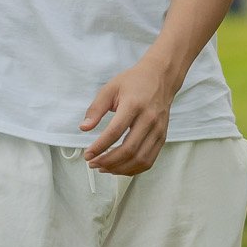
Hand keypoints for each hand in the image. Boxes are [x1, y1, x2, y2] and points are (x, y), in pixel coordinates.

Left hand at [80, 55, 182, 175]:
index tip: (87, 154)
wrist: (160, 77)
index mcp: (134, 105)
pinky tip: (119, 168)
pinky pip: (149, 160)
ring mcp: (158, 130)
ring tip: (103, 168)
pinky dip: (134, 169)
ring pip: (140, 159)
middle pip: (129, 150)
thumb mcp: (110, 88)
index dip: (100, 147)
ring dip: (120, 168)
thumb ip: (96, 108)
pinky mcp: (163, 138)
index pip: (115, 132)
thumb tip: (84, 128)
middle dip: (108, 161)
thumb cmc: (133, 82)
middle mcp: (149, 119)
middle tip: (92, 164)